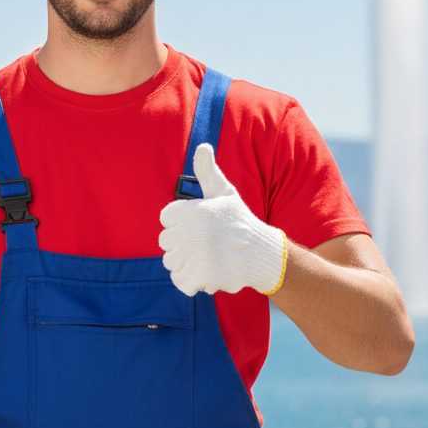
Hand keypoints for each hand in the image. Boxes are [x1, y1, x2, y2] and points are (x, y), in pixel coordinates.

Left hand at [158, 142, 287, 296]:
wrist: (262, 253)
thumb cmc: (240, 221)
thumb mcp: (224, 193)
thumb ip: (207, 171)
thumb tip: (203, 146)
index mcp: (193, 210)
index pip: (166, 218)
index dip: (182, 222)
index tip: (202, 224)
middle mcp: (192, 232)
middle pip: (165, 241)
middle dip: (183, 243)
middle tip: (207, 242)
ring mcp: (195, 256)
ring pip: (171, 262)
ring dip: (186, 263)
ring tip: (207, 257)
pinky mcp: (200, 277)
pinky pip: (179, 281)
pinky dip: (190, 280)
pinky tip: (205, 272)